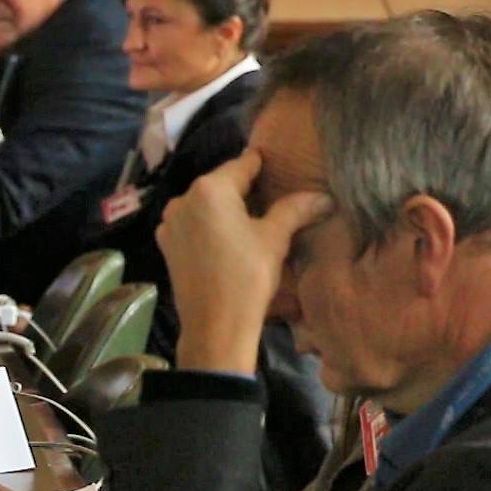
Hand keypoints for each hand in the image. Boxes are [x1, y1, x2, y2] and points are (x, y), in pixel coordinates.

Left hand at [158, 150, 332, 373]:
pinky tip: (230, 237)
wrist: (215, 326)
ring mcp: (169, 223)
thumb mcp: (275, 238)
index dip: (263, 165)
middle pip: (221, 184)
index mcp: (209, 190)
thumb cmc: (247, 276)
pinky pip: (193, 223)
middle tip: (272, 195)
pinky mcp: (166, 244)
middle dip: (245, 188)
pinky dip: (211, 224)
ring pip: (205, 204)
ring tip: (253, 218)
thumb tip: (324, 197)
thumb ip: (295, 209)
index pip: (242, 165)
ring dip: (227, 207)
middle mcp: (182, 200)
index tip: (280, 164)